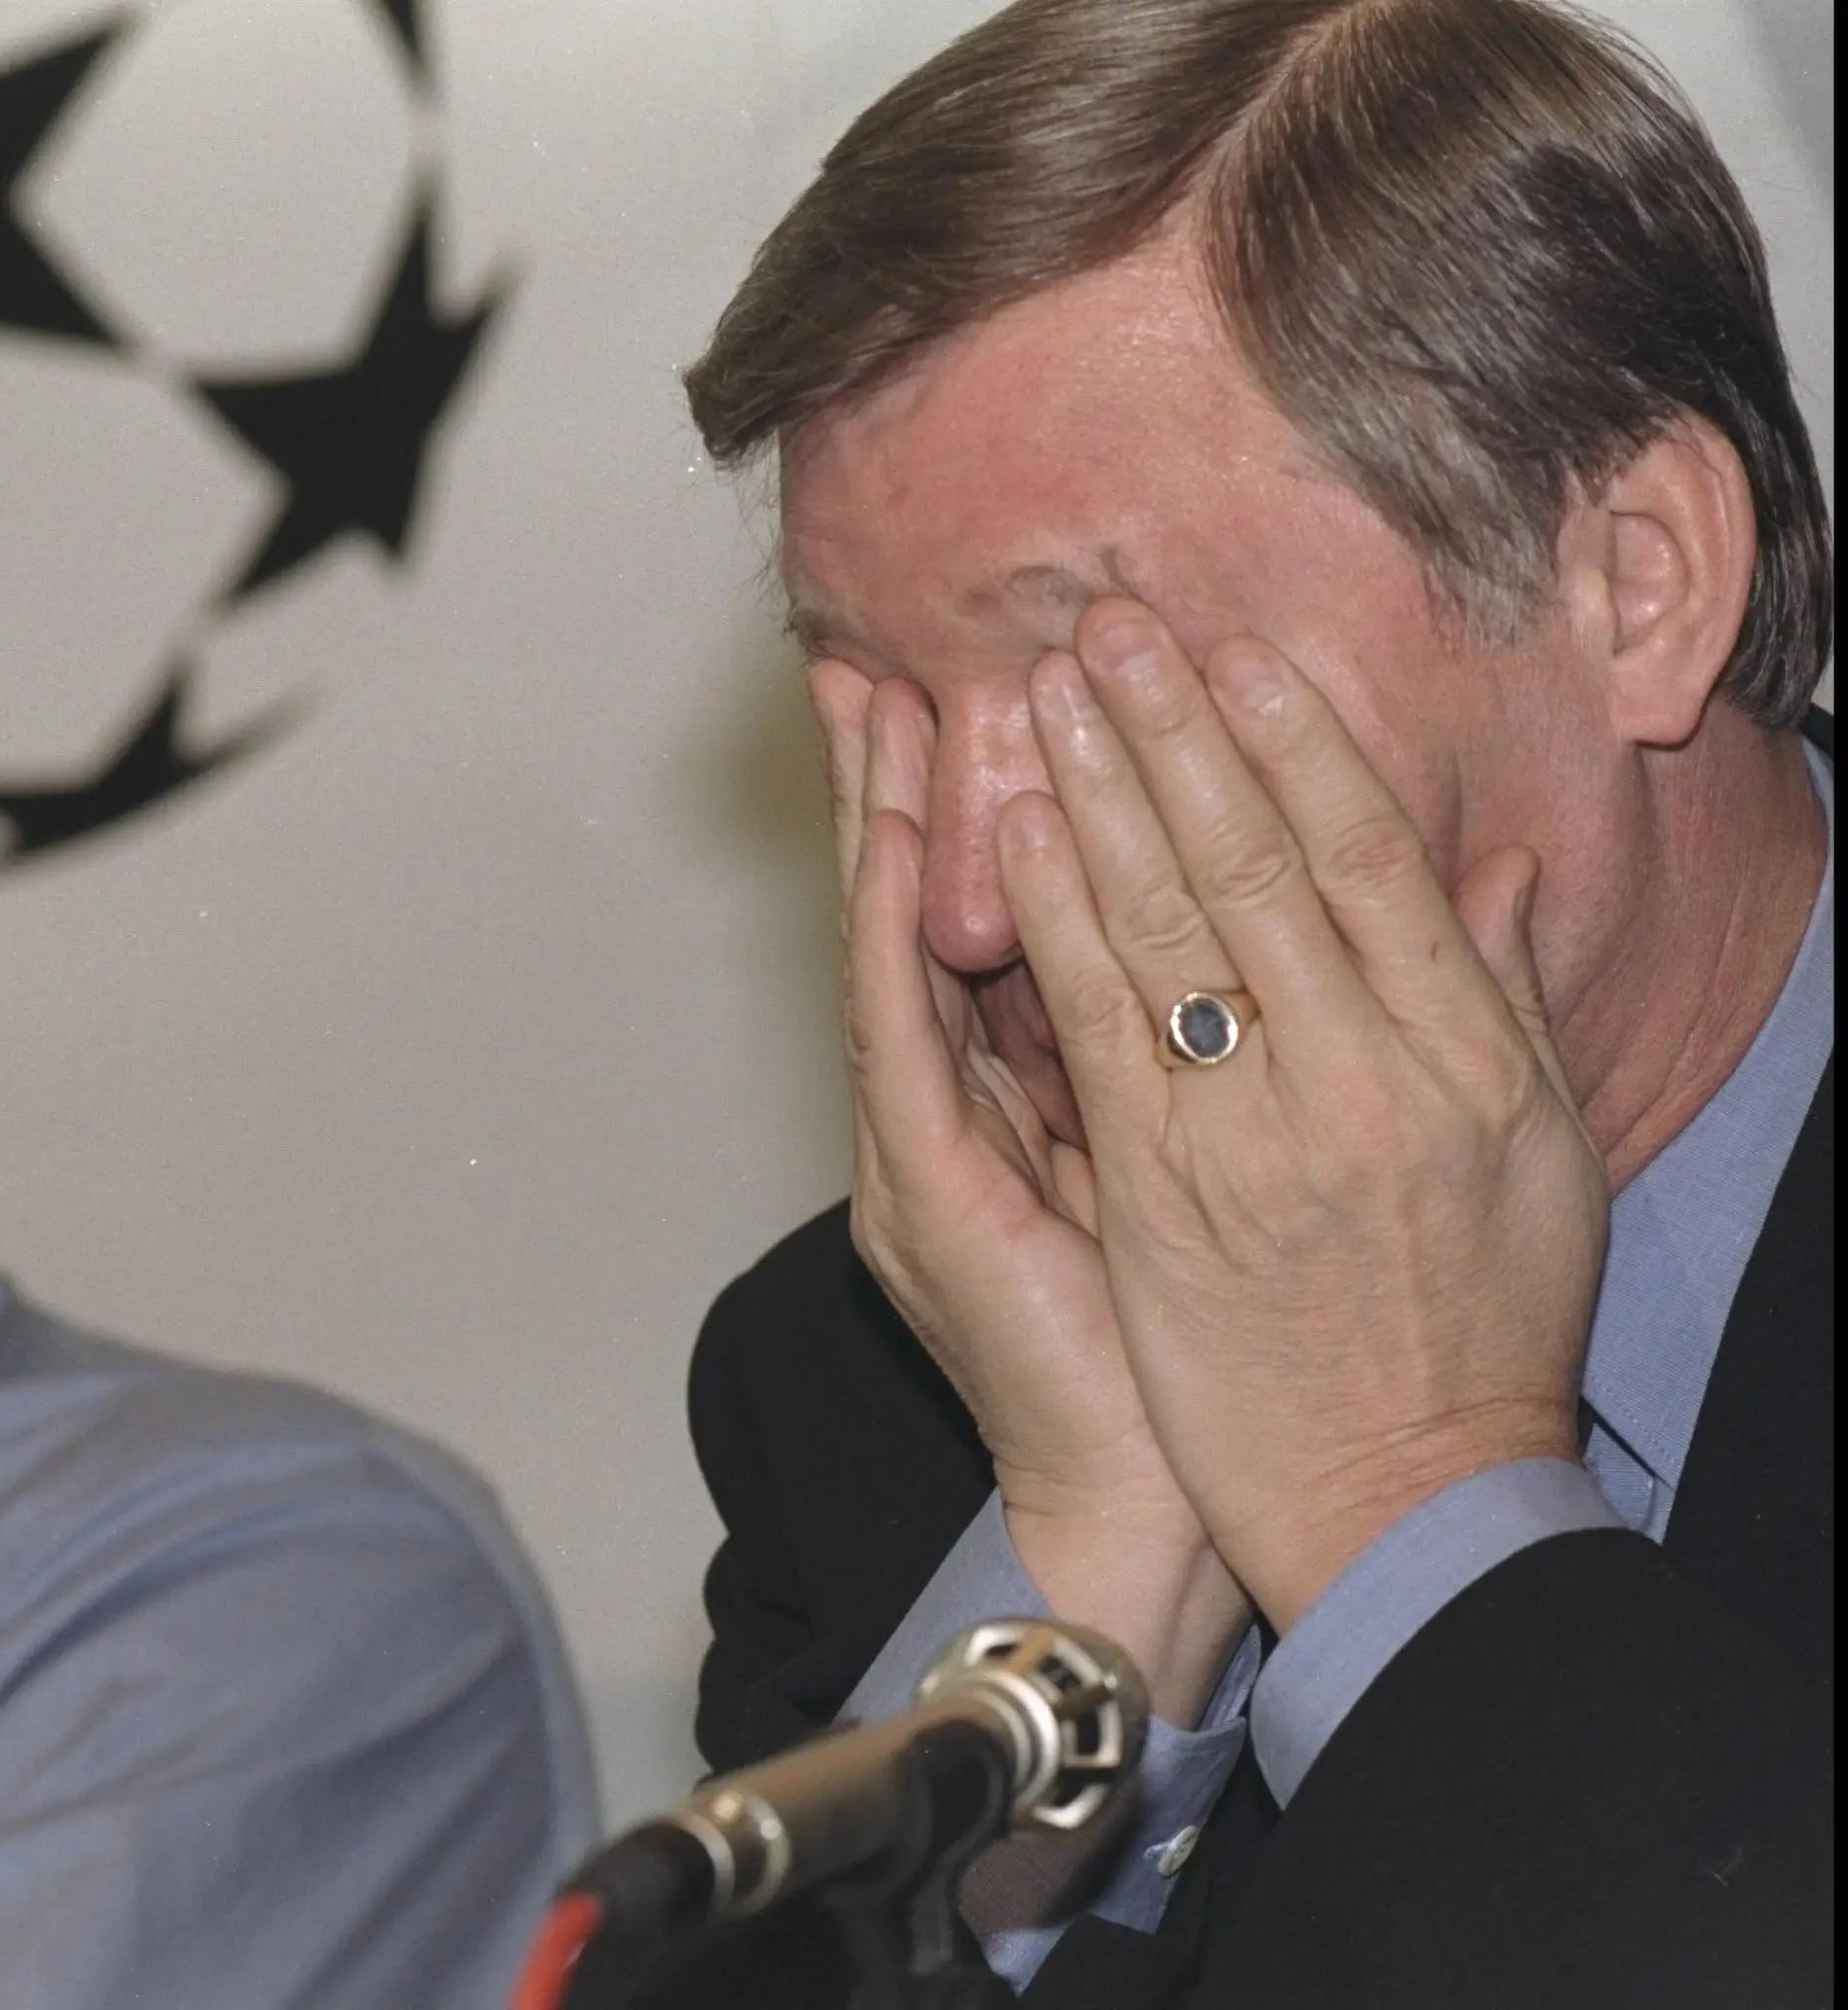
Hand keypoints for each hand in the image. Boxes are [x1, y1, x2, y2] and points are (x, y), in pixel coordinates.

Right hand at [812, 659, 1249, 1715]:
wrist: (1152, 1508)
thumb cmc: (1197, 1356)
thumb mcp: (1202, 1166)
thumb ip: (1193, 1055)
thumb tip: (1247, 939)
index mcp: (1023, 1103)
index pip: (999, 928)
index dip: (987, 812)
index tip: (993, 697)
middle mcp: (953, 1114)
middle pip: (918, 919)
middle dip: (896, 787)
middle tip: (872, 663)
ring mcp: (921, 1150)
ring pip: (892, 953)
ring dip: (880, 825)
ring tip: (870, 705)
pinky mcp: (924, 1192)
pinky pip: (901, 1030)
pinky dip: (896, 929)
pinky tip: (898, 838)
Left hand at [999, 604, 1607, 1629]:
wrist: (1398, 1495)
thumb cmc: (1473, 1328)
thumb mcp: (1534, 1159)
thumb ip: (1496, 1006)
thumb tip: (1488, 871)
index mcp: (1462, 1055)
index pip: (1366, 854)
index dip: (1296, 741)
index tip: (1240, 650)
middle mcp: (1358, 1077)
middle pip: (1249, 862)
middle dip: (1172, 732)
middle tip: (1108, 626)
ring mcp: (1249, 1133)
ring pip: (1161, 924)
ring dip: (1097, 792)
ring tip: (1040, 693)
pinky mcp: (1155, 1191)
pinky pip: (1098, 1026)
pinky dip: (1057, 918)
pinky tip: (1024, 836)